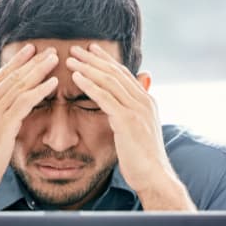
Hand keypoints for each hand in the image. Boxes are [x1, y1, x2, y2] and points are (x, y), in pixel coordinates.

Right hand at [0, 44, 58, 205]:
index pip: (0, 75)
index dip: (17, 61)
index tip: (31, 50)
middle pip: (12, 76)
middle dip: (32, 61)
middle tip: (50, 50)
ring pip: (19, 85)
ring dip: (39, 70)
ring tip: (55, 59)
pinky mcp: (3, 125)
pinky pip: (24, 102)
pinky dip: (40, 90)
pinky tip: (53, 83)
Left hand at [67, 43, 192, 209]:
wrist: (154, 176)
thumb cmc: (144, 159)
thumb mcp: (139, 131)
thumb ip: (133, 113)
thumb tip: (125, 108)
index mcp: (147, 101)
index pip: (124, 74)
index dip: (106, 61)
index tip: (90, 50)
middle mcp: (144, 101)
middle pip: (115, 73)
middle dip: (94, 59)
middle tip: (76, 48)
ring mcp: (137, 109)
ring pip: (109, 81)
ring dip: (88, 68)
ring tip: (70, 59)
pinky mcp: (127, 120)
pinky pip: (105, 98)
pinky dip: (89, 85)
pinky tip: (76, 77)